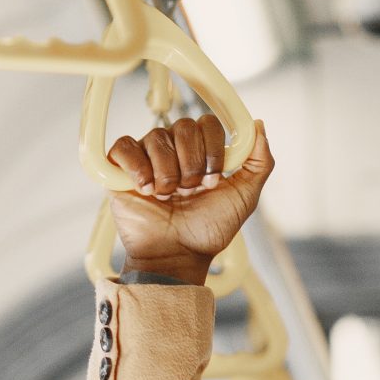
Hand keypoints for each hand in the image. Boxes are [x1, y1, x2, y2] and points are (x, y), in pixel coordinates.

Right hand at [104, 113, 275, 285]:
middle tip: (189, 191)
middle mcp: (174, 150)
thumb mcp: (244, 198)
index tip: (212, 181)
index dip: (212, 149)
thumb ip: (259, 163)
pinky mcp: (121, 168)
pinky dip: (138, 168)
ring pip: (157, 137)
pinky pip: (125, 146)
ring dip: (168, 173)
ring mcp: (147, 157)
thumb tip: (258, 125)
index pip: (207, 123)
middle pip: (183, 126)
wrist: (177, 255)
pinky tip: (146, 190)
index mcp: (201, 152)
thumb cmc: (207, 231)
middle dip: (192, 164)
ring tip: (167, 197)